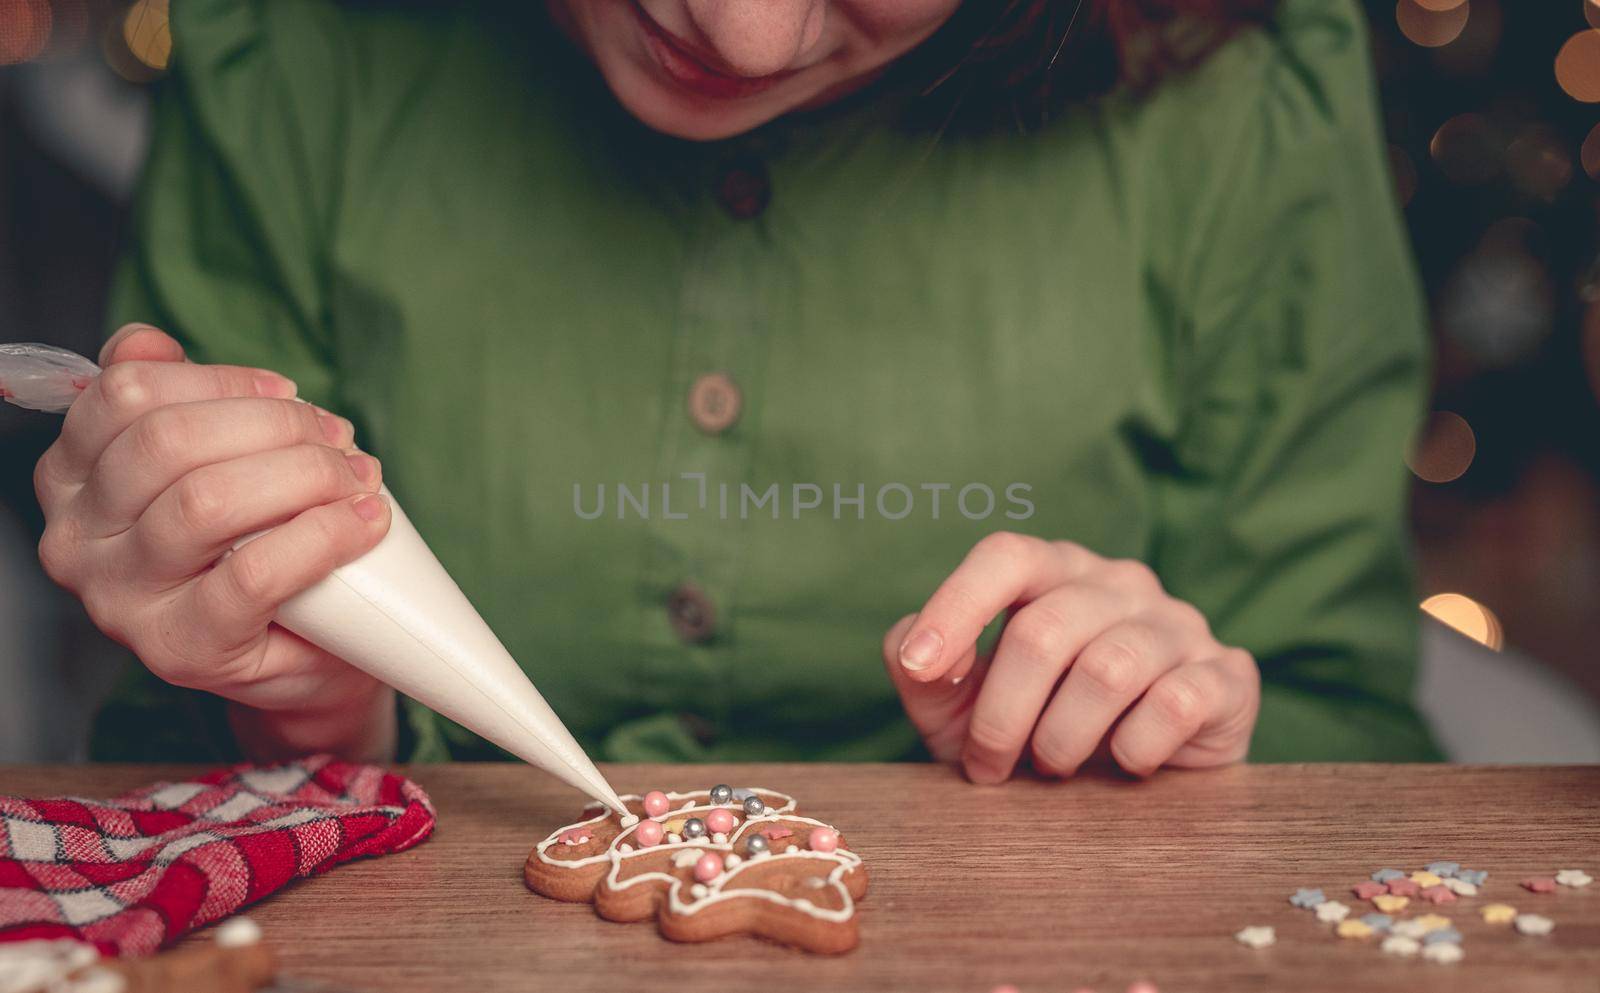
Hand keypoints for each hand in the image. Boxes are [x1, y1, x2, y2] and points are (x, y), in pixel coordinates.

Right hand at [34, 324, 396, 760]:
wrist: (303, 655)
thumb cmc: (253, 547)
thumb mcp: (206, 465)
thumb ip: (172, 399)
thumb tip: (148, 341)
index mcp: (72, 477)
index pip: (128, 391)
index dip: (223, 380)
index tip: (288, 392)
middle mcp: (77, 538)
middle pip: (170, 441)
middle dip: (277, 426)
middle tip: (338, 440)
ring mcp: (120, 600)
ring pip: (208, 502)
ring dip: (305, 475)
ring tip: (358, 479)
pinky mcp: (181, 650)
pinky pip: (253, 574)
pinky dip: (323, 536)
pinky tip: (365, 522)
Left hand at [883, 532, 1258, 781]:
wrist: (1132, 780)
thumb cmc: (1032, 725)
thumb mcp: (959, 706)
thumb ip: (921, 670)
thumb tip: (915, 649)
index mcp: (1055, 571)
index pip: (1006, 557)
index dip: (957, 606)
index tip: (918, 666)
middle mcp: (1119, 583)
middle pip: (1044, 630)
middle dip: (1001, 715)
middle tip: (988, 766)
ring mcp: (1179, 623)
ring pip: (1107, 670)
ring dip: (1061, 738)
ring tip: (1052, 766)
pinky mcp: (1226, 674)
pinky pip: (1175, 704)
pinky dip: (1133, 748)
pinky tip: (1124, 761)